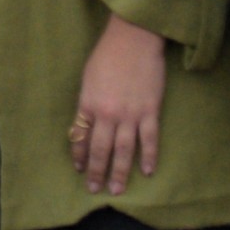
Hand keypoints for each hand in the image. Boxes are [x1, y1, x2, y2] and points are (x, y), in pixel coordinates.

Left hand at [72, 17, 168, 193]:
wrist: (133, 39)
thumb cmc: (106, 55)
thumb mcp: (88, 79)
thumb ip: (87, 103)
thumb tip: (87, 124)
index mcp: (87, 105)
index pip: (80, 138)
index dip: (79, 156)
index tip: (79, 169)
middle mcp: (107, 114)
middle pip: (100, 150)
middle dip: (96, 172)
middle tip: (95, 189)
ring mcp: (130, 115)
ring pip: (124, 151)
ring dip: (120, 172)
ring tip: (118, 190)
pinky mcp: (150, 111)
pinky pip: (149, 140)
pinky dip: (149, 157)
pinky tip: (148, 171)